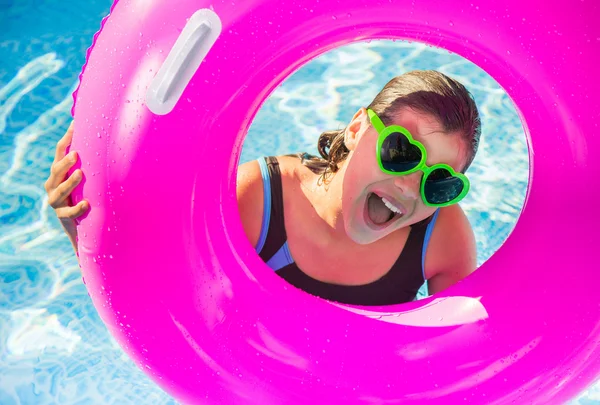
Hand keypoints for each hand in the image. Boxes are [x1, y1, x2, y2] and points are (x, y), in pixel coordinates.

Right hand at [44, 121, 88, 251]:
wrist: (80, 225)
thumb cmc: (84, 194)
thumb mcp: (87, 177)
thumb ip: (92, 160)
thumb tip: (108, 135)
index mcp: (59, 172)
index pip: (60, 151)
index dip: (67, 138)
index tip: (75, 125)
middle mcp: (54, 184)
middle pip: (56, 170)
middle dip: (65, 162)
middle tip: (76, 154)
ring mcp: (56, 201)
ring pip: (59, 190)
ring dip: (69, 182)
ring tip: (80, 174)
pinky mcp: (62, 216)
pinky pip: (68, 213)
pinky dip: (77, 208)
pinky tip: (86, 204)